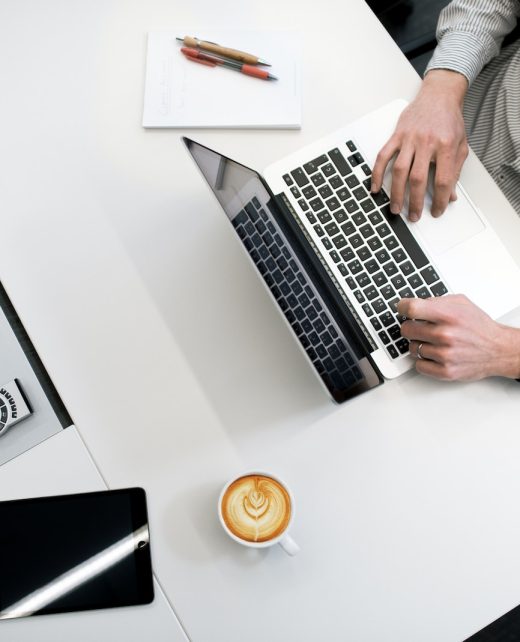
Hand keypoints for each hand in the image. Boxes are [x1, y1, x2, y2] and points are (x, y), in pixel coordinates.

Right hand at [371, 70, 468, 221]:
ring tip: (395, 207)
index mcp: (445, 145)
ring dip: (396, 192)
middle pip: (418, 179)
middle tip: (413, 215)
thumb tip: (451, 195)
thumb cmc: (449, 119)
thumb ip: (455, 170)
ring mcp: (409, 138)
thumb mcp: (460, 145)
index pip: (443, 179)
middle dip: (415, 201)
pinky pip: (383, 156)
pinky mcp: (396, 135)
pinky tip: (375, 187)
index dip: (441, 199)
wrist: (439, 95)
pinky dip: (377, 173)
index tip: (438, 210)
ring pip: (399, 170)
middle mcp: (426, 142)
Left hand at [398, 294, 519, 380]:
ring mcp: (444, 355)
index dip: (402, 307)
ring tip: (433, 342)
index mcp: (448, 315)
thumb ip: (436, 301)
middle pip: (406, 329)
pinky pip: (418, 365)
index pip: (411, 309)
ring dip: (419, 345)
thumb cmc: (479, 326)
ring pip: (412, 348)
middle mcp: (445, 335)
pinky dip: (424, 360)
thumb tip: (413, 304)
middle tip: (420, 328)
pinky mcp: (445, 371)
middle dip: (411, 327)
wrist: (498, 350)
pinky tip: (434, 354)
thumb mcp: (461, 303)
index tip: (402, 308)